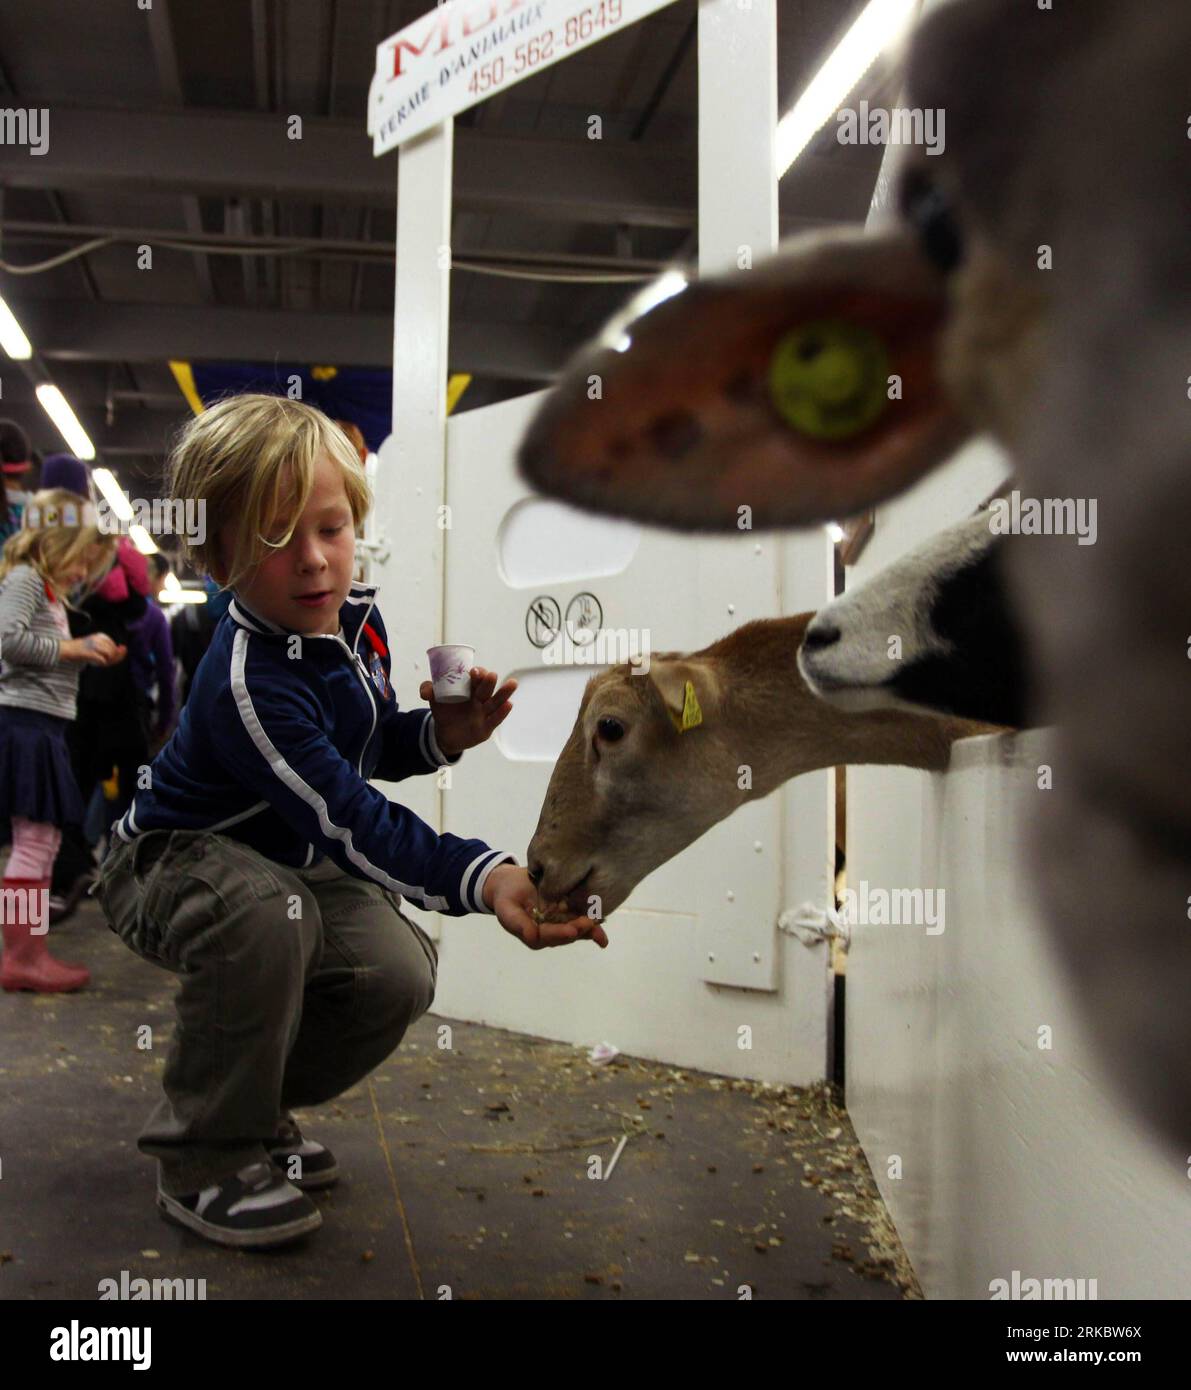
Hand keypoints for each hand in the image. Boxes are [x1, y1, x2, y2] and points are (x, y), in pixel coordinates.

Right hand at [65, 634, 126, 666]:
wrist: (65, 649)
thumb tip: (124, 649)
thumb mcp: (96, 646)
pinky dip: (101, 663)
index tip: (104, 658)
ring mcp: (94, 645)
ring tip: (98, 661)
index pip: (115, 647)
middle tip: (101, 661)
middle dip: (112, 659)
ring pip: (110, 655)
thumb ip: (110, 649)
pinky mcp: (89, 652)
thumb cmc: (81, 650)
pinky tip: (95, 662)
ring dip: (106, 661)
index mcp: (101, 636)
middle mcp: (99, 639)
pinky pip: (102, 660)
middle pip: (114, 652)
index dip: (113, 655)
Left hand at [419, 666, 516, 756]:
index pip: (477, 678)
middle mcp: (479, 699)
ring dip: (504, 692)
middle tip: (490, 675)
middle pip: (487, 688)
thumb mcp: (435, 699)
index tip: (473, 671)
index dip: (477, 673)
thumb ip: (428, 690)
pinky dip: (502, 712)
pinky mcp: (486, 727)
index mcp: (469, 689)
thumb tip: (426, 691)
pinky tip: (509, 704)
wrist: (446, 735)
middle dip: (489, 681)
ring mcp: (484, 713)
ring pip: (496, 702)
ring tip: (513, 683)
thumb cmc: (445, 711)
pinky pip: (496, 719)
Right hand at [482, 865, 608, 949]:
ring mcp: (560, 923)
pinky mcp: (568, 912)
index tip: (572, 930)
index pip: (549, 936)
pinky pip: (581, 916)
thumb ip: (518, 924)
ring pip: (577, 928)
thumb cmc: (506, 897)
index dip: (561, 933)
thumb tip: (531, 937)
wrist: (512, 884)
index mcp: (534, 936)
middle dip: (579, 930)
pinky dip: (592, 918)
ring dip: (590, 927)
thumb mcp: (506, 909)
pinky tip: (602, 917)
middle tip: (590, 922)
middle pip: (567, 934)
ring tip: (599, 922)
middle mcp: (550, 933)